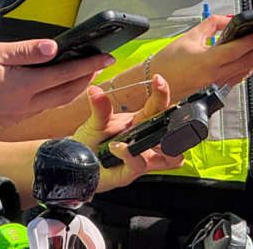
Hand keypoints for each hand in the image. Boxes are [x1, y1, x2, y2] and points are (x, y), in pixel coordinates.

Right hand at [0, 40, 111, 127]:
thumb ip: (26, 51)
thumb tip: (54, 47)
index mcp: (22, 86)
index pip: (65, 75)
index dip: (89, 66)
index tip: (107, 58)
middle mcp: (23, 105)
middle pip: (65, 93)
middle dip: (86, 79)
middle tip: (99, 66)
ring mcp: (16, 115)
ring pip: (53, 102)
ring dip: (70, 89)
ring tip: (81, 74)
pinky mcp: (7, 119)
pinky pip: (38, 108)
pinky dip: (52, 96)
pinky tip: (50, 86)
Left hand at [74, 75, 183, 191]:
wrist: (77, 163)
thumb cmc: (90, 141)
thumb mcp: (96, 121)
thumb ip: (99, 108)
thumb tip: (95, 89)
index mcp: (141, 122)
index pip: (158, 107)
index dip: (162, 93)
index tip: (158, 79)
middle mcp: (146, 141)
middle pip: (173, 133)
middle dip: (175, 123)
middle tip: (165, 113)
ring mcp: (142, 158)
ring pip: (172, 158)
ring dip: (164, 146)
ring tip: (146, 138)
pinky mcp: (132, 174)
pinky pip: (140, 165)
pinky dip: (130, 155)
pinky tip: (117, 147)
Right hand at [149, 15, 252, 99]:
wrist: (155, 84)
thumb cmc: (168, 63)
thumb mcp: (189, 35)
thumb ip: (212, 24)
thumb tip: (231, 21)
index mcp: (206, 62)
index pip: (235, 50)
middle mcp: (214, 76)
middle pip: (247, 62)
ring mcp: (218, 84)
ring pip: (247, 71)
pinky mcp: (218, 87)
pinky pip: (241, 76)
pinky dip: (252, 66)